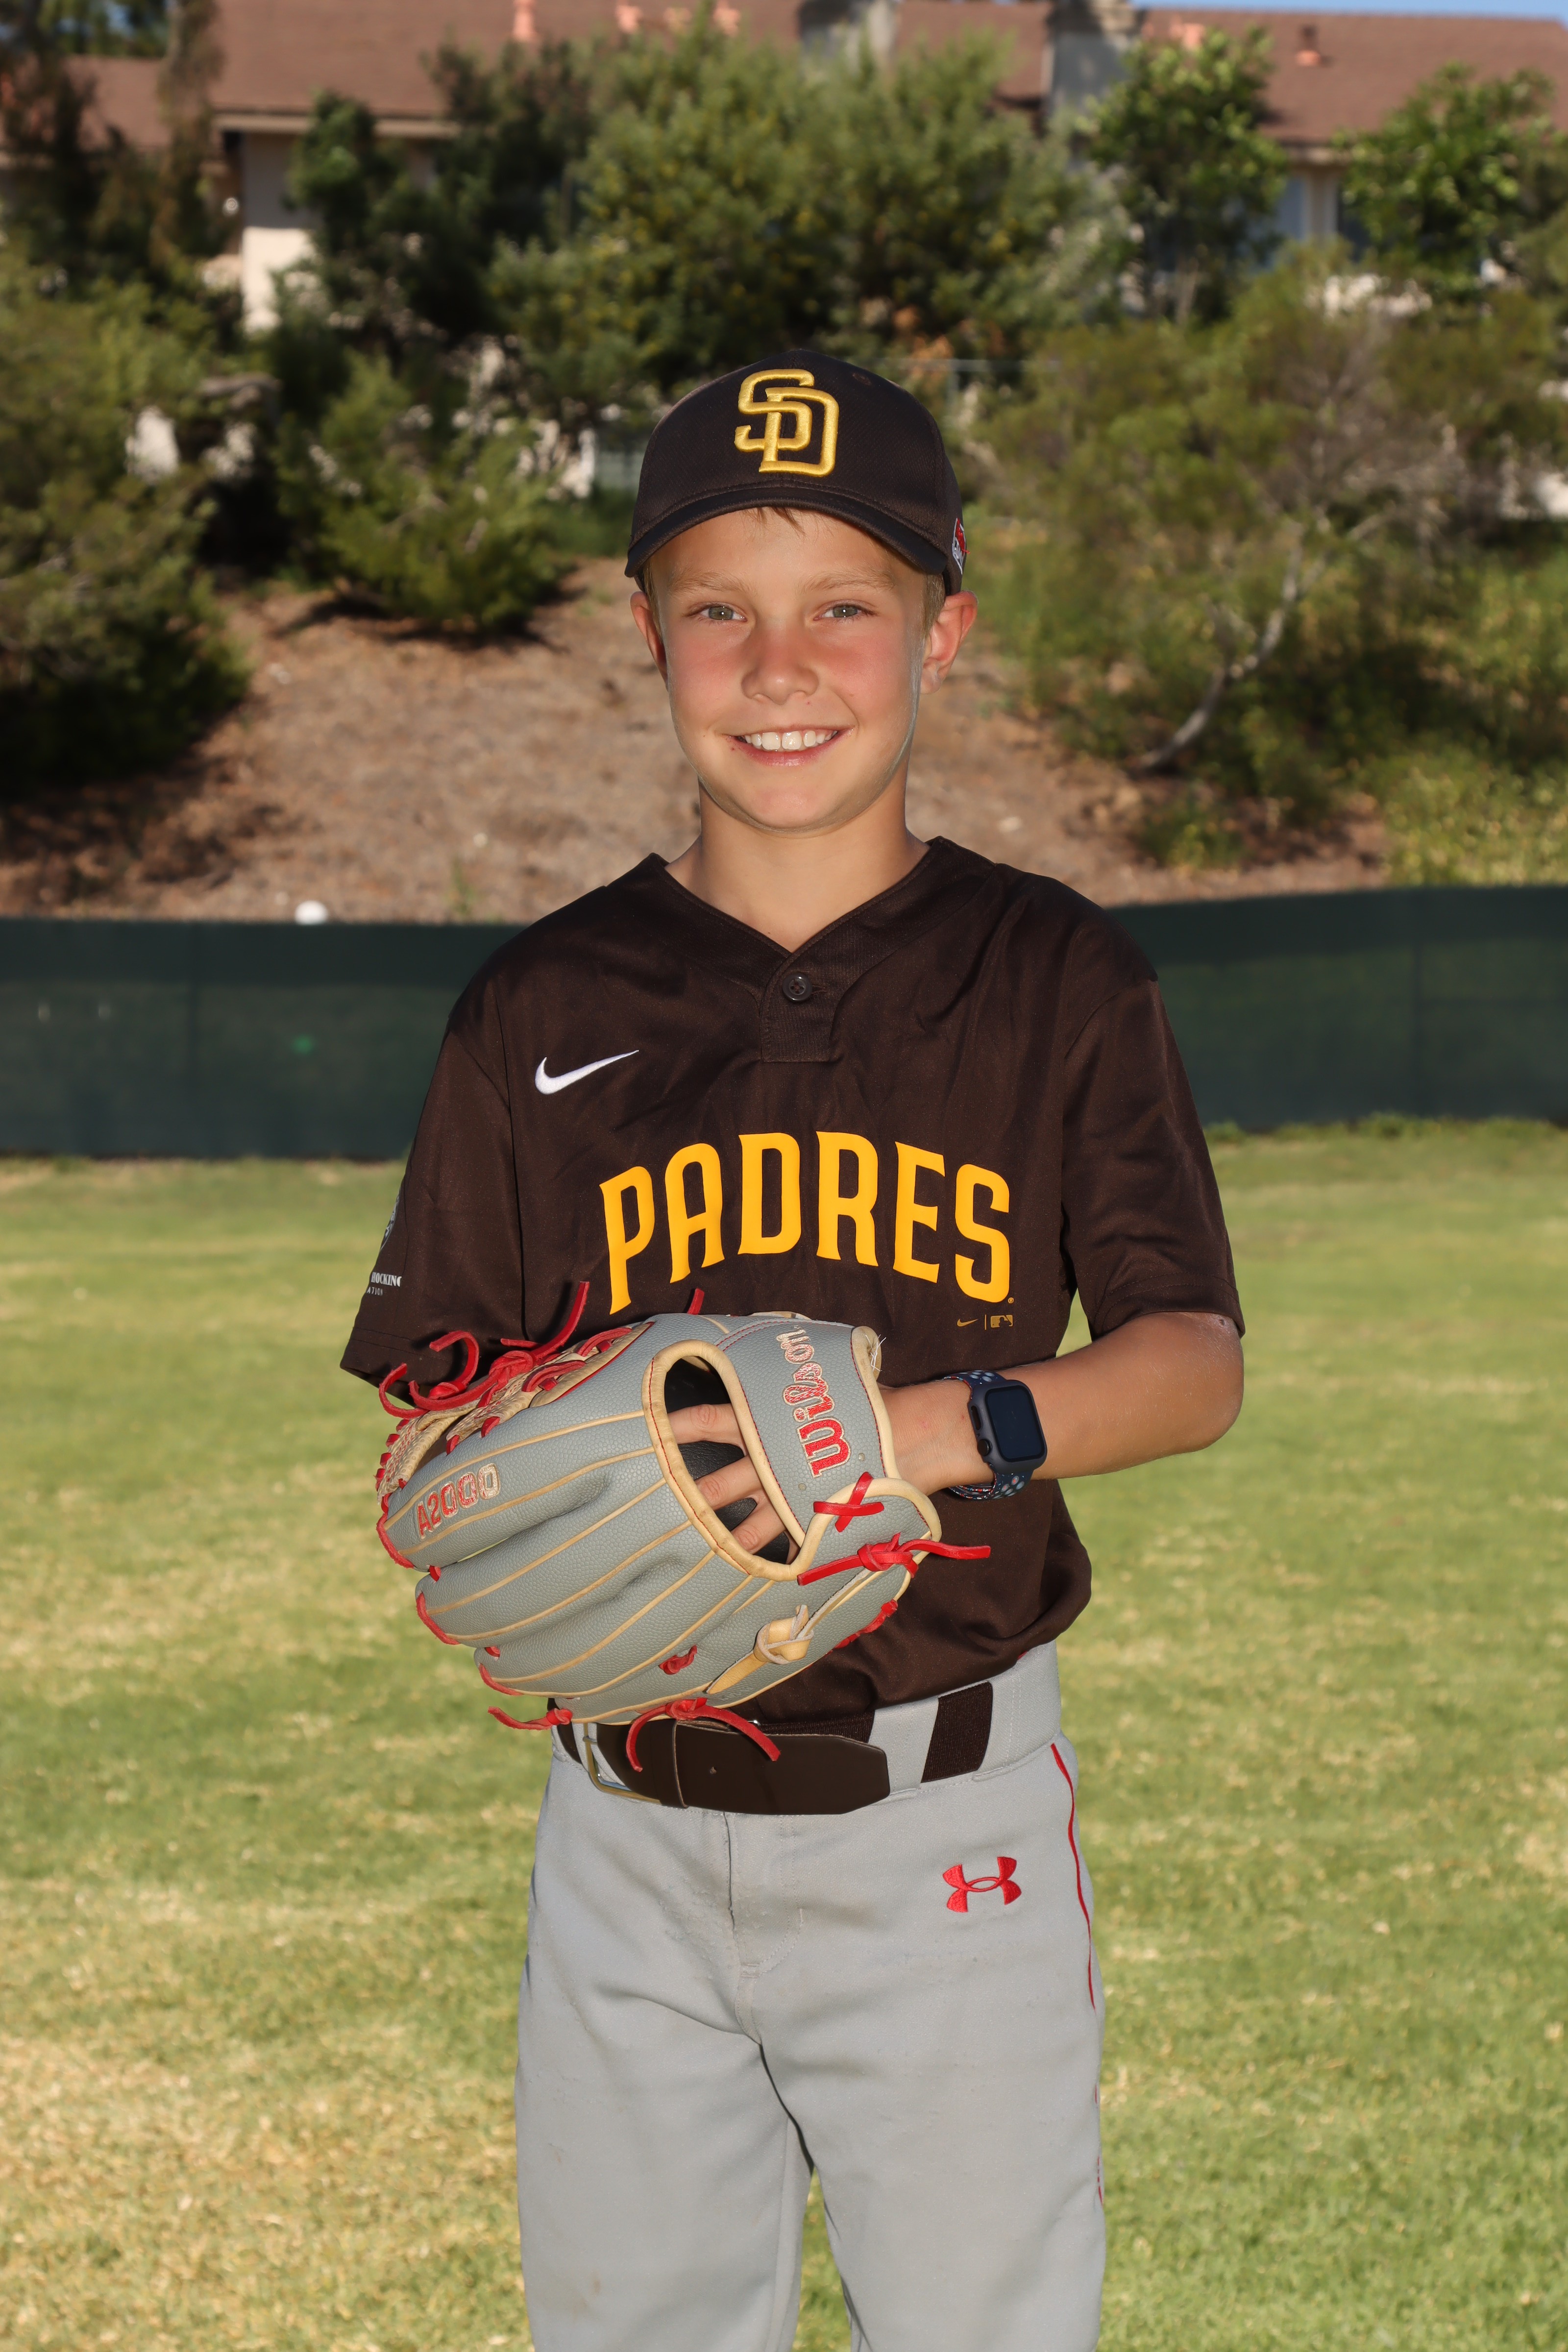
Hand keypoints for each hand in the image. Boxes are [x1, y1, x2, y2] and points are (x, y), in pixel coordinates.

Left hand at [665, 1379, 986, 1558]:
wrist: (919, 1433)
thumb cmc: (874, 1401)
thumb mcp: (830, 1381)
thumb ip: (798, 1384)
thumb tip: (777, 1364)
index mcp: (769, 1425)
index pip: (711, 1422)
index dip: (680, 1426)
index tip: (654, 1431)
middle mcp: (775, 1464)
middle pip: (721, 1483)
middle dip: (695, 1497)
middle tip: (669, 1507)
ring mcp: (796, 1496)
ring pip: (751, 1526)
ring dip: (731, 1540)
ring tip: (711, 1553)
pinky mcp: (822, 1520)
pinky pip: (796, 1546)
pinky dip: (784, 1559)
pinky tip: (771, 1574)